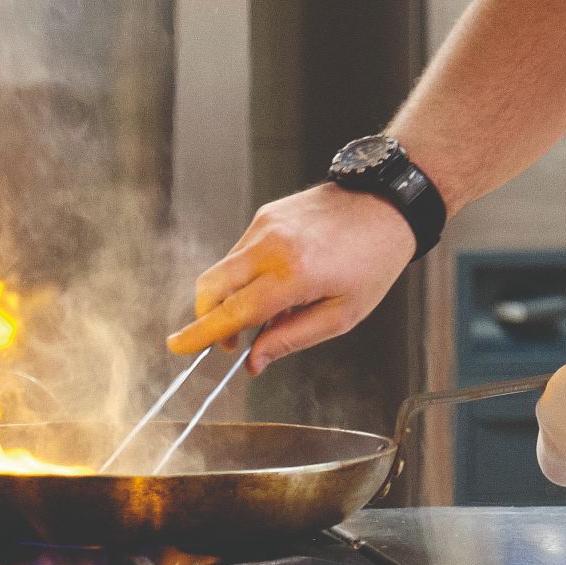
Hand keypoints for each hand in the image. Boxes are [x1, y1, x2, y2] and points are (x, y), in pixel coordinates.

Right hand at [167, 183, 415, 372]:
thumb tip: (254, 361)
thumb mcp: (343, 314)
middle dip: (207, 318)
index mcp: (294, 273)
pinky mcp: (266, 213)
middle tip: (231, 342)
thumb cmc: (374, 260)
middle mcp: (271, 244)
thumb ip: (293, 338)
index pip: (234, 311)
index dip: (203, 334)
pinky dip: (245, 275)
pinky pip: (240, 251)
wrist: (387, 204)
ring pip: (223, 269)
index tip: (178, 347)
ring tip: (273, 310)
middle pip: (211, 285)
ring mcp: (265, 224)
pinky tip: (278, 283)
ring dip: (231, 297)